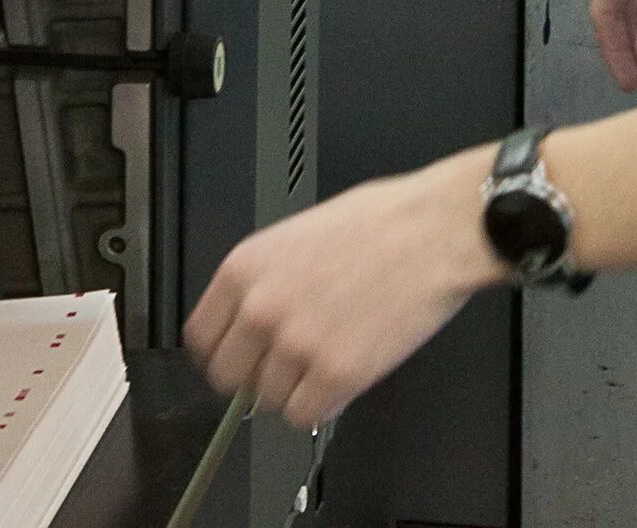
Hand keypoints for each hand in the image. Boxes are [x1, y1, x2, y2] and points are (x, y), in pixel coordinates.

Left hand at [184, 150, 503, 429]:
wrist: (436, 232)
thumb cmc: (383, 223)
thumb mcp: (299, 233)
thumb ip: (266, 277)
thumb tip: (252, 315)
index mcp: (245, 268)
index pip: (200, 336)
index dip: (222, 352)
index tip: (236, 357)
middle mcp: (260, 309)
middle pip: (229, 376)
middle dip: (255, 375)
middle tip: (282, 367)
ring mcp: (296, 346)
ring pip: (268, 400)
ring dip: (293, 390)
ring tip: (323, 363)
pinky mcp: (336, 374)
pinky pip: (305, 415)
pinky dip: (321, 405)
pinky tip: (339, 379)